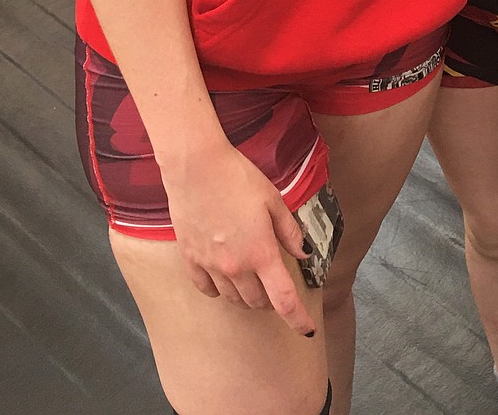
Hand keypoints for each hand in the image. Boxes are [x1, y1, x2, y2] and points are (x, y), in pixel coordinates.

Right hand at [162, 139, 315, 333]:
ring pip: (233, 298)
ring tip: (250, 279)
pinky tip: (222, 277)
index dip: (298, 320)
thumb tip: (303, 253)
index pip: (284, 300)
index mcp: (261, 253)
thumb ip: (289, 231)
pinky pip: (206, 289)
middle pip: (257, 301)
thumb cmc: (237, 177)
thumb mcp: (273, 199)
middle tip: (272, 282)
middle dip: (270, 298)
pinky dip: (218, 289)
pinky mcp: (191, 259)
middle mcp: (236, 266)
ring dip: (246, 295)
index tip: (306, 330)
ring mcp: (211, 265)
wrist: (196, 166)